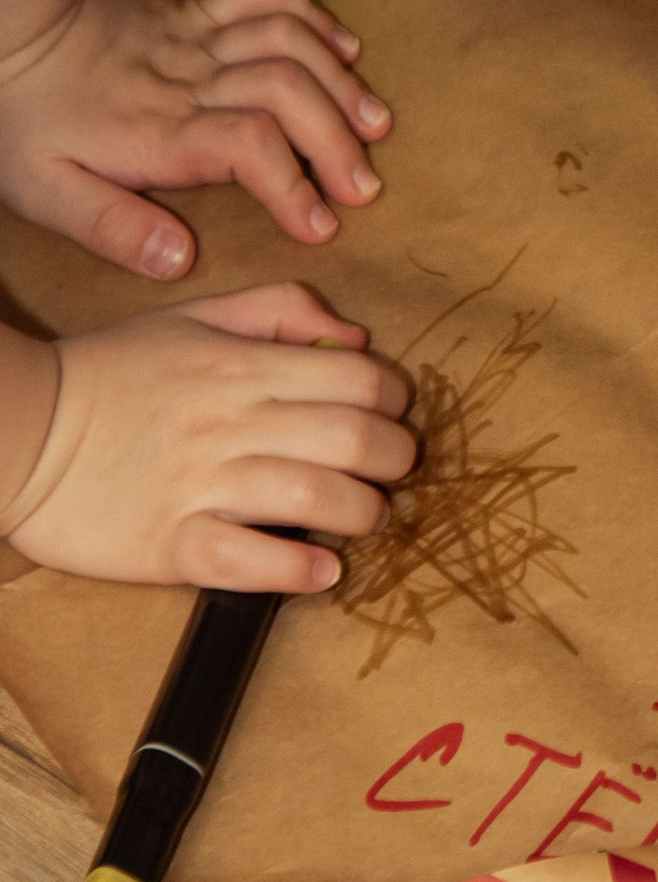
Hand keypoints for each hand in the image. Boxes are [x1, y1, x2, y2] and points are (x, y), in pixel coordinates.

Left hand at [0, 0, 389, 279]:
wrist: (5, 26)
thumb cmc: (22, 118)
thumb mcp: (44, 191)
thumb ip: (113, 229)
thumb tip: (182, 259)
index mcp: (159, 131)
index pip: (247, 147)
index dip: (294, 186)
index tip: (322, 228)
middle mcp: (189, 80)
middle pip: (286, 93)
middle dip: (336, 140)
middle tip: (365, 187)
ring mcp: (196, 38)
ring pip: (288, 43)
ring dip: (339, 82)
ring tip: (374, 125)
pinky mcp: (195, 10)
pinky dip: (314, 17)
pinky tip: (344, 49)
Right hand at [0, 287, 414, 590]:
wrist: (18, 427)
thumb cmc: (109, 374)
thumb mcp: (193, 317)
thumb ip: (277, 310)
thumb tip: (352, 335)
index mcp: (241, 366)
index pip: (360, 379)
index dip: (395, 401)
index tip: (389, 417)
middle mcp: (230, 423)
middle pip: (355, 440)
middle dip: (395, 461)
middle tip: (389, 473)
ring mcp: (200, 486)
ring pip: (316, 499)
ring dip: (361, 515)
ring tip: (359, 519)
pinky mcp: (171, 545)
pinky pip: (251, 562)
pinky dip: (299, 571)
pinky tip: (319, 569)